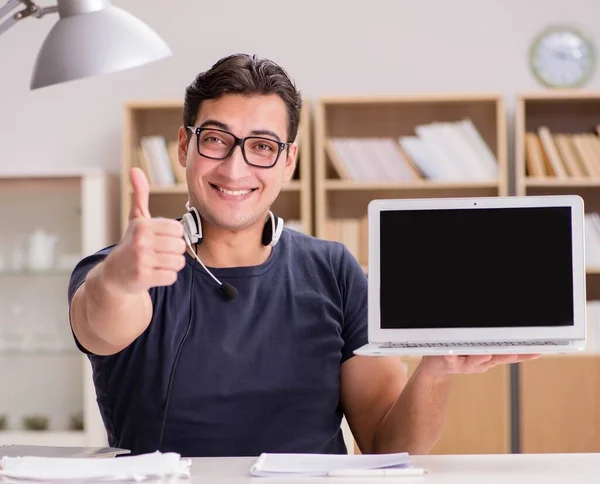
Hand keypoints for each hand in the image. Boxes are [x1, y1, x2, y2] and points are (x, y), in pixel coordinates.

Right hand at [103, 168, 186, 293]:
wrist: (114, 276)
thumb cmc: (130, 245)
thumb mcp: (135, 219)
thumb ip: (140, 195)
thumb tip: (135, 170)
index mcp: (142, 225)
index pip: (178, 229)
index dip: (173, 236)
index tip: (160, 239)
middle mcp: (140, 241)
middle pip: (181, 246)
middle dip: (173, 252)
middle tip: (158, 253)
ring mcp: (141, 260)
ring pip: (178, 262)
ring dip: (171, 265)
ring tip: (157, 263)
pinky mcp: (143, 277)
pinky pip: (172, 276)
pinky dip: (166, 277)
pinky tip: (154, 274)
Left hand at [418, 353, 540, 376]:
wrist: (437, 367)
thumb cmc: (460, 354)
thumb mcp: (479, 348)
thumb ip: (492, 342)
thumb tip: (510, 331)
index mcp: (490, 357)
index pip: (510, 355)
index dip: (523, 355)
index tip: (537, 352)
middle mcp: (480, 363)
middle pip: (495, 359)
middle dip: (505, 356)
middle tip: (514, 352)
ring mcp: (465, 364)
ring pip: (474, 361)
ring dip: (480, 358)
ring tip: (486, 354)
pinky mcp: (449, 363)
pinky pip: (450, 360)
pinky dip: (451, 357)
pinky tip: (450, 355)